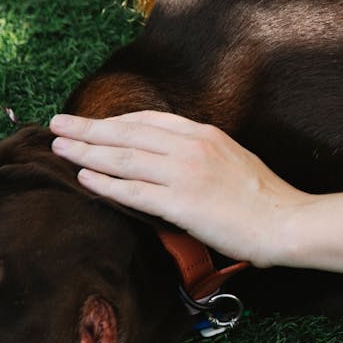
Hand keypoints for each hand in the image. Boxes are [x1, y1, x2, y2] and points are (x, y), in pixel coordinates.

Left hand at [48, 111, 305, 263]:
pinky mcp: (181, 203)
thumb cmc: (265, 198)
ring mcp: (185, 173)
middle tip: (57, 125)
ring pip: (124, 159)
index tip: (93, 123)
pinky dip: (105, 184)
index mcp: (205, 134)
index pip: (149, 120)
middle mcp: (191, 147)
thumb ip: (203, 154)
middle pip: (127, 133)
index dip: (115, 121)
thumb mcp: (233, 160)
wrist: (285, 221)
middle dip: (88, 129)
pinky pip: (133, 191)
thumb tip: (174, 159)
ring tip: (60, 148)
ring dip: (87, 152)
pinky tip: (84, 179)